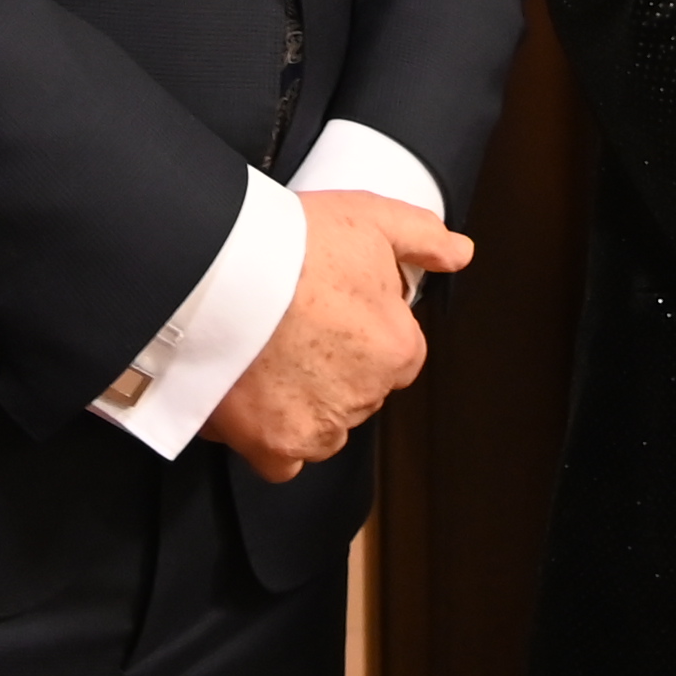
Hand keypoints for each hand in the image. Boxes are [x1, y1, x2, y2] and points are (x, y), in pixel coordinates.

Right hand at [208, 187, 472, 481]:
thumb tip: (458, 253)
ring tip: (267, 357)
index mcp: (397, 349)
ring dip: (304, 401)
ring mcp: (321, 425)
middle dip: (333, 364)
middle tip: (293, 326)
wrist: (216, 274)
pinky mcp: (274, 445)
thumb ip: (423, 237)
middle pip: (358, 388)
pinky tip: (253, 398)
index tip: (330, 307)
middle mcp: (366, 396)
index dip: (362, 326)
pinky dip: (270, 435)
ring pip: (324, 425)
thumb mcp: (369, 217)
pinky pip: (282, 458)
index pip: (397, 351)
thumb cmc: (289, 246)